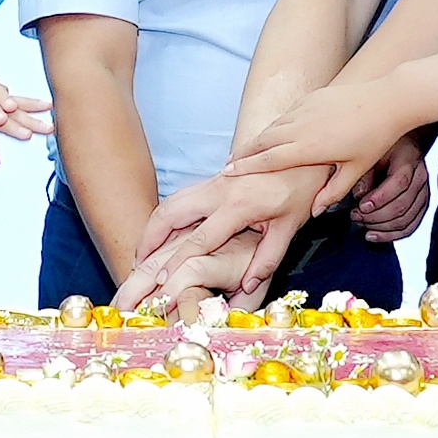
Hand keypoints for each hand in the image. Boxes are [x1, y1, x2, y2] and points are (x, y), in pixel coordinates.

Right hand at [117, 167, 314, 311]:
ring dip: (152, 227)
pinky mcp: (213, 179)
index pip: (199, 240)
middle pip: (170, 214)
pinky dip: (164, 215)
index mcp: (238, 206)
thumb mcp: (289, 228)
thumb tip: (247, 285)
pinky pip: (180, 197)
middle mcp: (219, 191)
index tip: (161, 282)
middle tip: (137, 265)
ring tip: (142, 251)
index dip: (177, 263)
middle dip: (149, 240)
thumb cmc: (298, 190)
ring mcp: (213, 182)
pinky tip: (160, 232)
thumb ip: (267, 258)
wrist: (300, 152)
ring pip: (170, 202)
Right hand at [223, 77, 407, 210]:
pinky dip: (275, 126)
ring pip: (273, 127)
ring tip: (246, 152)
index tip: (228, 173)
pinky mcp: (312, 97)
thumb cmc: (375, 138)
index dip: (246, 168)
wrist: (388, 99)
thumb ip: (333, 192)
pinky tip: (272, 134)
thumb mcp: (355, 170)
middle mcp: (301, 127)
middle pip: (263, 142)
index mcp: (309, 148)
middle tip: (228, 166)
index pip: (269, 160)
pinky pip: (286, 114)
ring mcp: (305, 108)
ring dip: (258, 140)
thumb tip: (314, 211)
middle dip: (244, 154)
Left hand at [349, 131, 431, 244]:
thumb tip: (358, 196)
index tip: (361, 206)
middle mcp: (420, 178)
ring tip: (362, 224)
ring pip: (405, 220)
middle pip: (401, 206)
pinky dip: (391, 235)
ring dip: (380, 227)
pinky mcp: (421, 206)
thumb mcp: (371, 153)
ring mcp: (423, 193)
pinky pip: (409, 226)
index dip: (379, 199)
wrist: (403, 144)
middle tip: (355, 215)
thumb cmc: (385, 148)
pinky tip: (374, 235)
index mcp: (408, 160)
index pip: (399, 184)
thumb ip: (364, 173)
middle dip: (375, 216)